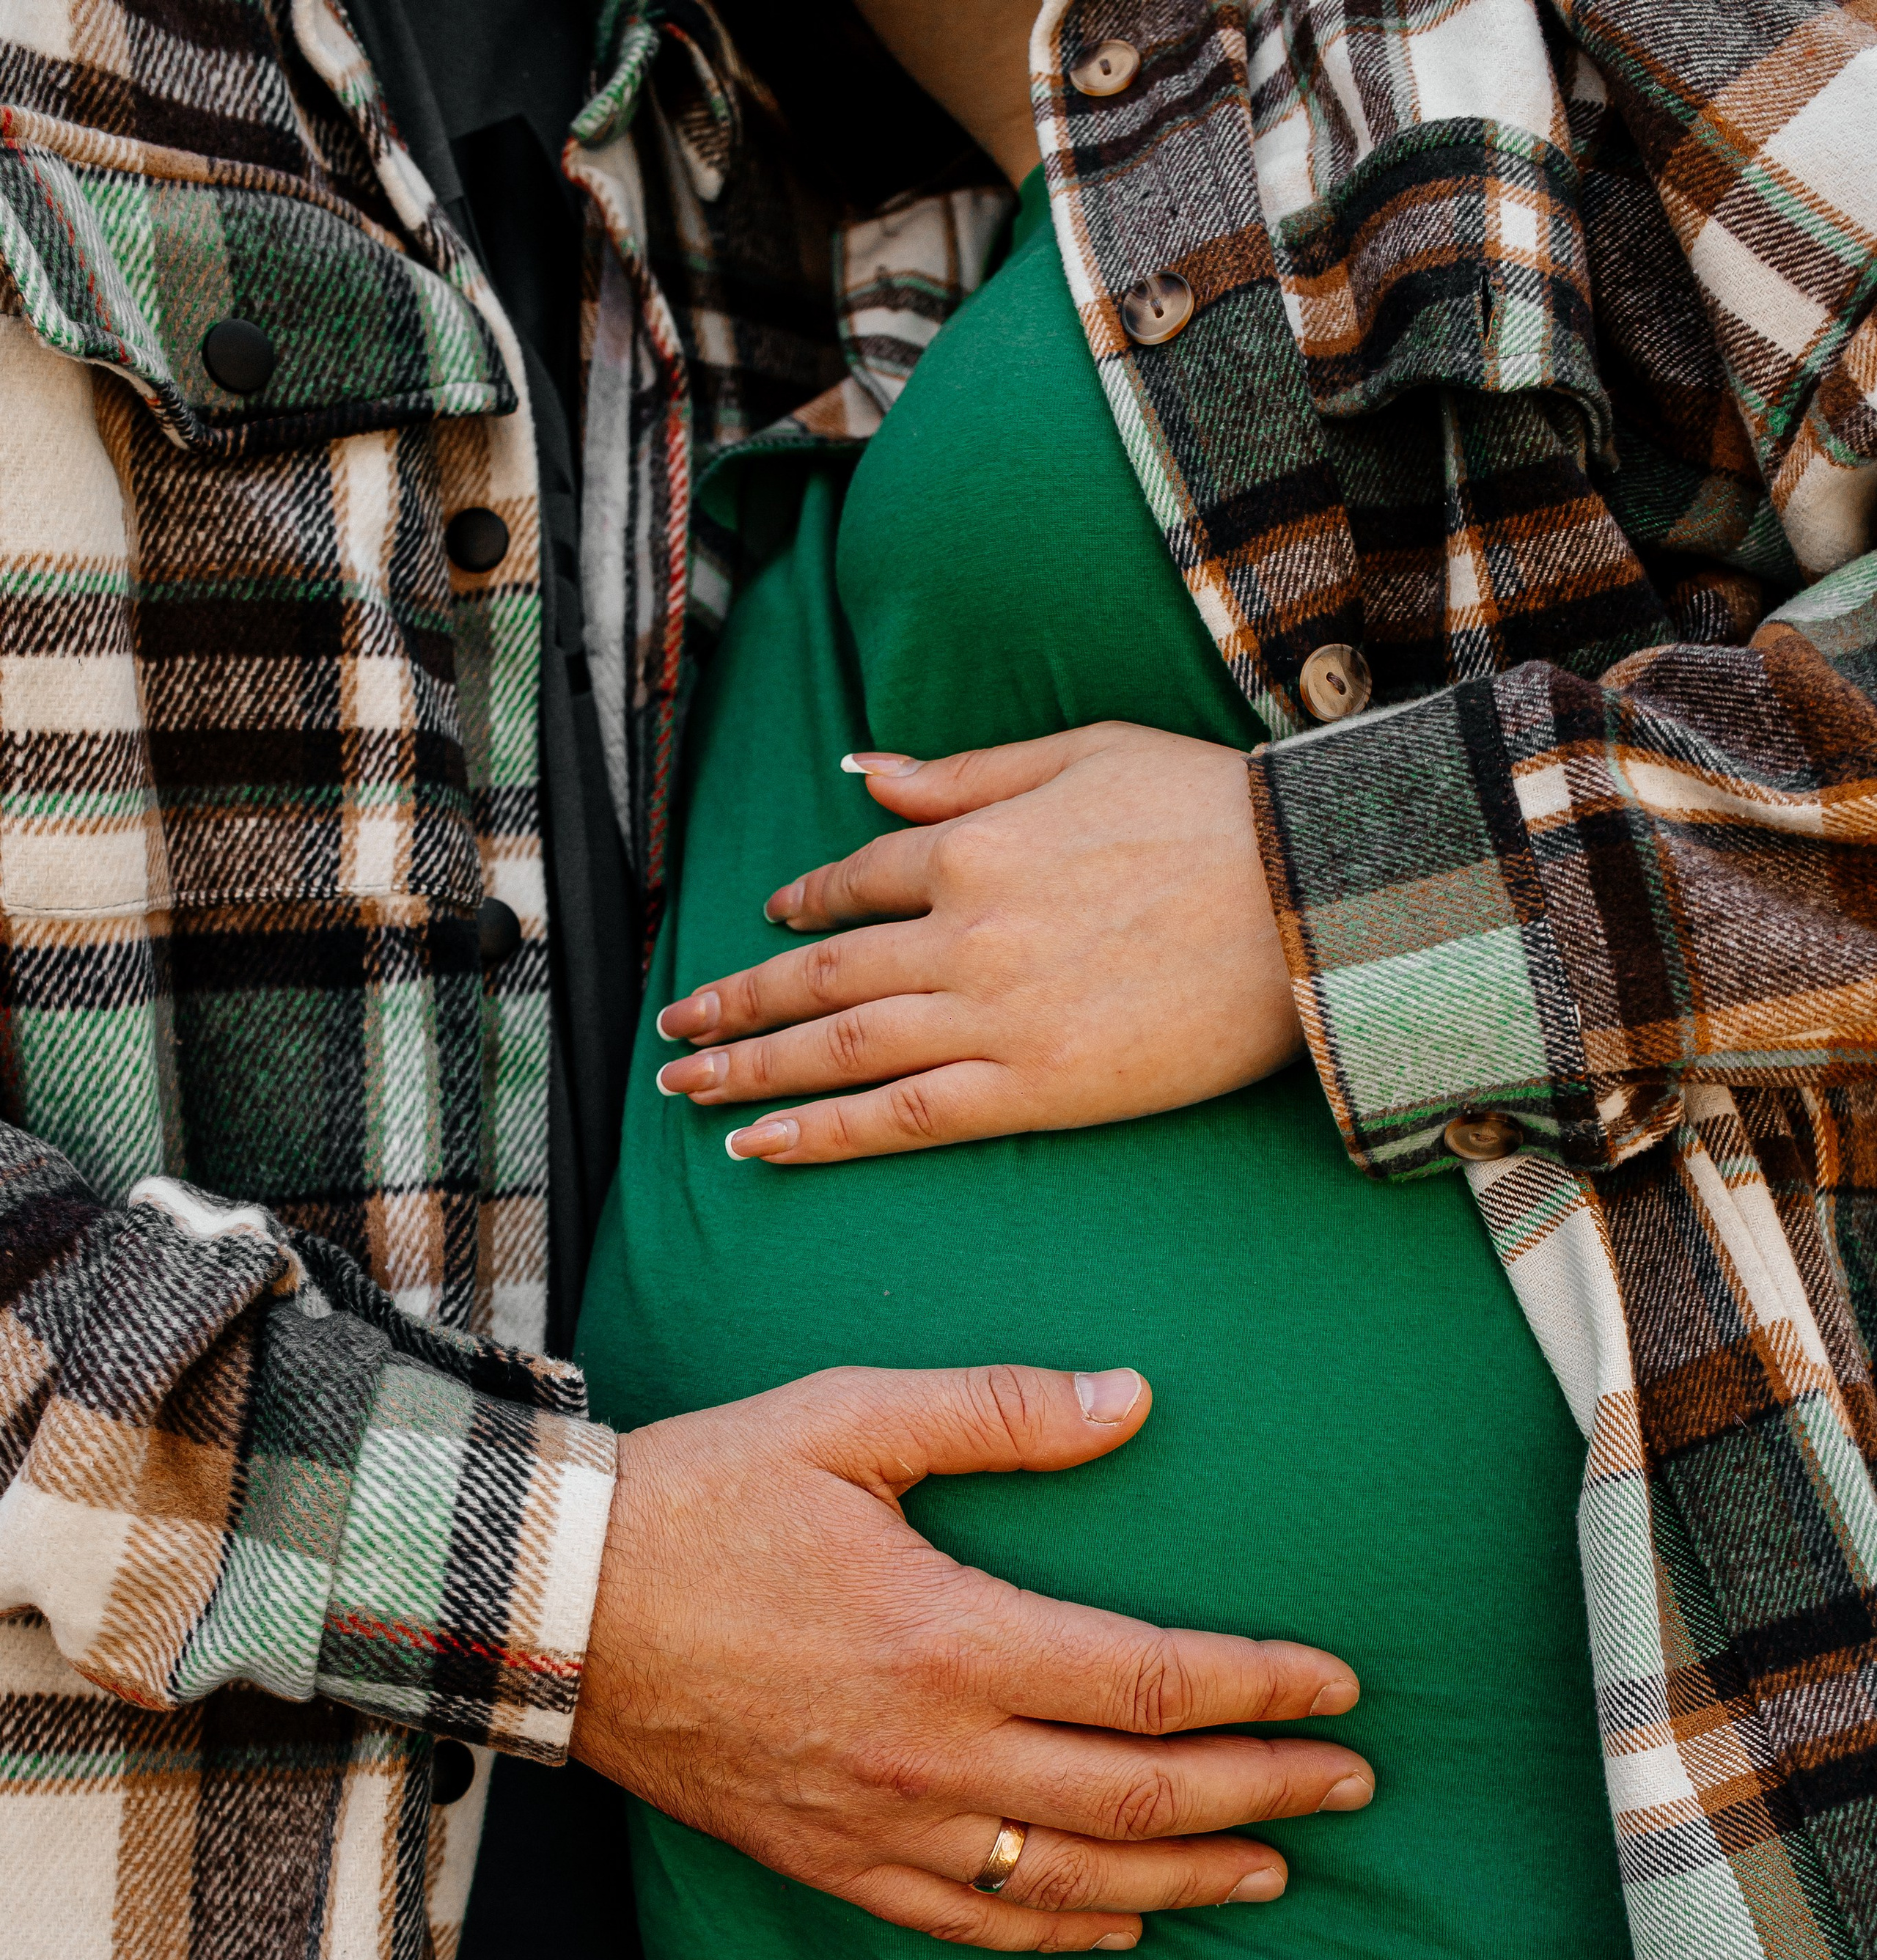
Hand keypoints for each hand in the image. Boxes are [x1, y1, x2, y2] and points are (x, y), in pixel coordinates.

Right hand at [570, 1363, 1368, 1952]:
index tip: (1338, 1686)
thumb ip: (999, 1412)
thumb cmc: (703, 1500)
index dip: (1261, 1689)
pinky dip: (1061, 1933)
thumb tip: (1133, 1399)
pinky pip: (971, 1925)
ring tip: (1274, 1869)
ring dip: (1188, 1878)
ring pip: (1070, 1880)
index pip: (1152, 1685)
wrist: (555, 1607)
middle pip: (1137, 1797)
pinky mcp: (831, 1863)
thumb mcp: (849, 1420)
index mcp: (952, 1639)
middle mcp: (933, 1755)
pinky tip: (1121, 1925)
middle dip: (1262, 1793)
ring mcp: (882, 1826)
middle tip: (1351, 1783)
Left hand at [653, 722, 1300, 1164]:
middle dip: (737, 1003)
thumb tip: (864, 773)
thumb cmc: (1211, 813)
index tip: (770, 925)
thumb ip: (962, 774)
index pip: (855, 879)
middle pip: (821, 975)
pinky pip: (901, 1117)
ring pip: (839, 1049)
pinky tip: (760, 1145)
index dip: (803, 906)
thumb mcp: (1081, 754)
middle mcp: (961, 933)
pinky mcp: (1032, 1088)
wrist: (1308, 901)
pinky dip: (821, 1131)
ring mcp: (991, 1017)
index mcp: (973, 845)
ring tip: (686, 1089)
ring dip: (750, 1070)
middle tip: (675, 1029)